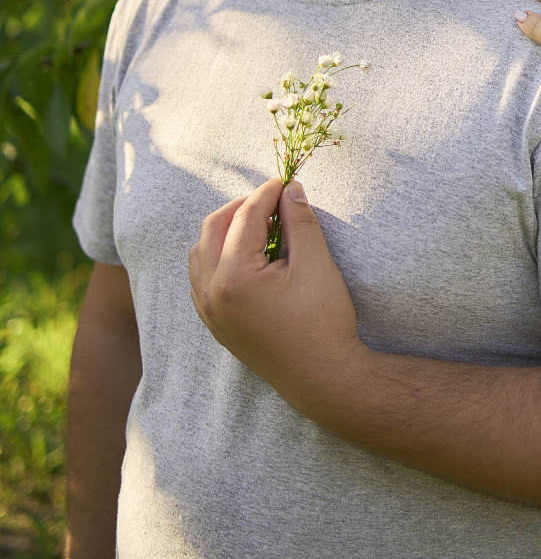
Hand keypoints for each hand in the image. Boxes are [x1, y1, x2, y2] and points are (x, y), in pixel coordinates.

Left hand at [188, 179, 360, 410]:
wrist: (323, 377)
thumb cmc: (323, 321)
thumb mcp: (316, 263)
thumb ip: (299, 220)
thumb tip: (291, 189)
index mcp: (233, 277)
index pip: (245, 217)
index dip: (267, 193)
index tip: (285, 181)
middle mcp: (211, 293)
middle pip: (212, 229)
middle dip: (241, 207)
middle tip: (272, 199)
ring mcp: (209, 311)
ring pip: (200, 253)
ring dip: (224, 231)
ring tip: (259, 224)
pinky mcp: (215, 324)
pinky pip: (201, 278)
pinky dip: (216, 257)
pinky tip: (244, 255)